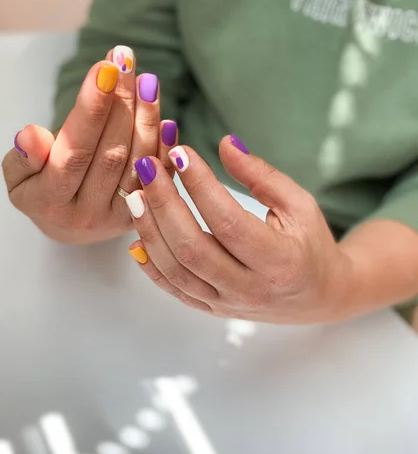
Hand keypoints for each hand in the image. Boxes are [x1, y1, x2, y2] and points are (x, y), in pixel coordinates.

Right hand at [2, 47, 177, 243]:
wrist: (69, 228)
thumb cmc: (41, 191)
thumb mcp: (19, 178)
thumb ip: (23, 159)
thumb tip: (30, 135)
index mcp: (50, 202)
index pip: (74, 152)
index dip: (92, 110)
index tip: (105, 68)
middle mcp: (88, 214)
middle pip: (111, 153)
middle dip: (121, 102)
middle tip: (125, 59)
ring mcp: (119, 217)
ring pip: (139, 163)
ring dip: (146, 118)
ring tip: (146, 80)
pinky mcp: (144, 215)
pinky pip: (161, 180)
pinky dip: (165, 148)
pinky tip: (167, 119)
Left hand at [124, 136, 354, 322]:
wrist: (318, 296)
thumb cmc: (310, 244)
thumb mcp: (299, 204)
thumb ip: (262, 175)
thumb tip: (225, 143)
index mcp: (279, 261)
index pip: (228, 221)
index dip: (201, 185)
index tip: (181, 152)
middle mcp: (250, 288)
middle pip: (193, 248)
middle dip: (164, 204)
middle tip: (147, 167)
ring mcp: (227, 304)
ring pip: (177, 271)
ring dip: (150, 232)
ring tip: (135, 196)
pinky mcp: (212, 310)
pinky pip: (174, 290)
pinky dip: (151, 266)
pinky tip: (136, 239)